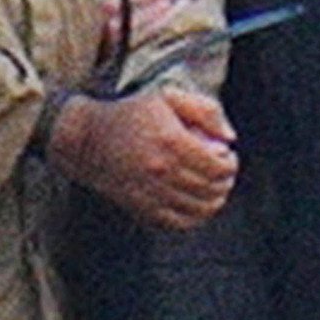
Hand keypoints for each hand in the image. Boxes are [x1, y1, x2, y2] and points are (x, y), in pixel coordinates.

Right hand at [47, 87, 236, 230]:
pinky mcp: (142, 208)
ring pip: (200, 208)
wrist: (88, 140)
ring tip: (215, 189)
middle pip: (212, 188)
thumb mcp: (167, 96)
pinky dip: (196, 217)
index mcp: (171, 140)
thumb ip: (205, 110)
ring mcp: (152, 192)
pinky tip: (198, 205)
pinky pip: (180, 222)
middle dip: (225, 181)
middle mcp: (162, 169)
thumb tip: (230, 138)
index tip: (227, 156)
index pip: (218, 165)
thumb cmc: (130, 114)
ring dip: (215, 200)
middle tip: (224, 173)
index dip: (230, 163)